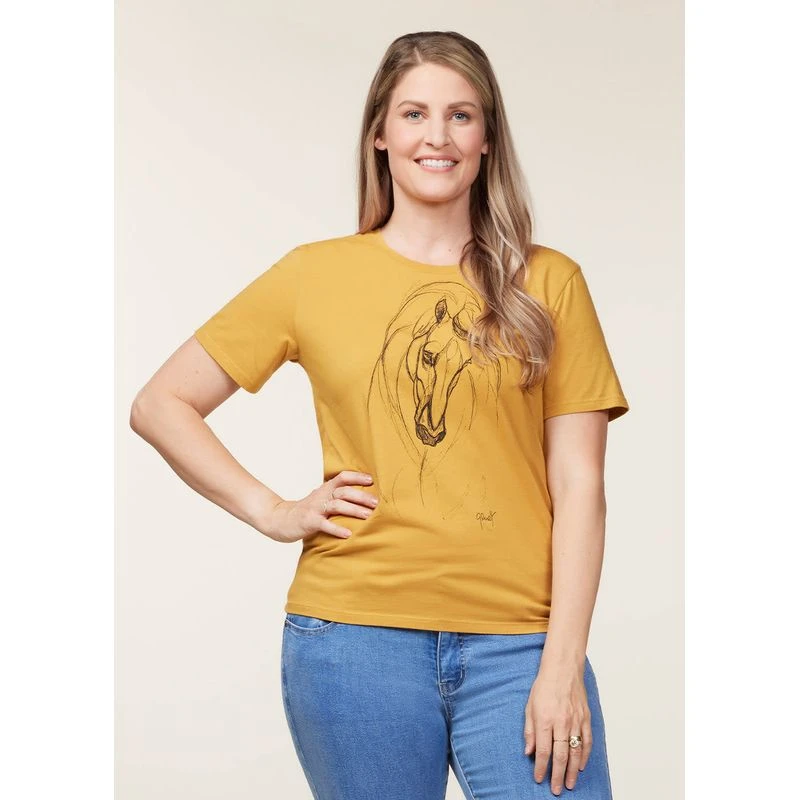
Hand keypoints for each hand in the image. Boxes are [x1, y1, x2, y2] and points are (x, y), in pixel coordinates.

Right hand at [264, 470, 377, 543]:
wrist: (279, 519)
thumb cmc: (306, 510)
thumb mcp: (320, 499)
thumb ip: (335, 496)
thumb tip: (360, 497)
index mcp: (325, 489)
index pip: (342, 477)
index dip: (356, 477)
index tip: (371, 480)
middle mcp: (321, 496)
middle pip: (343, 492)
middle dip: (361, 496)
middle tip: (375, 503)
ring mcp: (315, 509)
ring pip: (336, 506)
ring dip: (353, 510)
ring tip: (367, 516)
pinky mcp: (309, 522)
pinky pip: (325, 525)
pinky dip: (337, 529)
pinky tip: (348, 534)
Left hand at [523, 668, 592, 794]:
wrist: (563, 669)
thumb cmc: (544, 686)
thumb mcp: (529, 707)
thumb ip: (529, 730)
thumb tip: (528, 751)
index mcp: (545, 719)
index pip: (542, 750)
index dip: (540, 767)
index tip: (539, 778)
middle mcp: (561, 722)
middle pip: (561, 755)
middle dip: (558, 775)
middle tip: (556, 789)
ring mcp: (575, 721)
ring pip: (576, 752)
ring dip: (573, 771)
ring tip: (570, 784)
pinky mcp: (585, 718)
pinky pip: (587, 741)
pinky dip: (585, 756)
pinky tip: (581, 766)